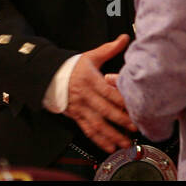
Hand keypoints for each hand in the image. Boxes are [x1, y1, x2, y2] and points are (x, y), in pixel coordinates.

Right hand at [64, 34, 133, 153]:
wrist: (50, 77)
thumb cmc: (72, 67)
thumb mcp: (90, 56)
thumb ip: (109, 49)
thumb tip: (124, 38)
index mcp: (90, 80)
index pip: (108, 92)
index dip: (121, 100)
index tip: (134, 106)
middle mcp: (86, 96)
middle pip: (105, 110)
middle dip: (121, 120)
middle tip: (135, 127)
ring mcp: (81, 108)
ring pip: (97, 124)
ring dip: (112, 135)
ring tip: (125, 142)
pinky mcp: (77, 117)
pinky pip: (89, 131)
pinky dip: (100, 140)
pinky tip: (110, 147)